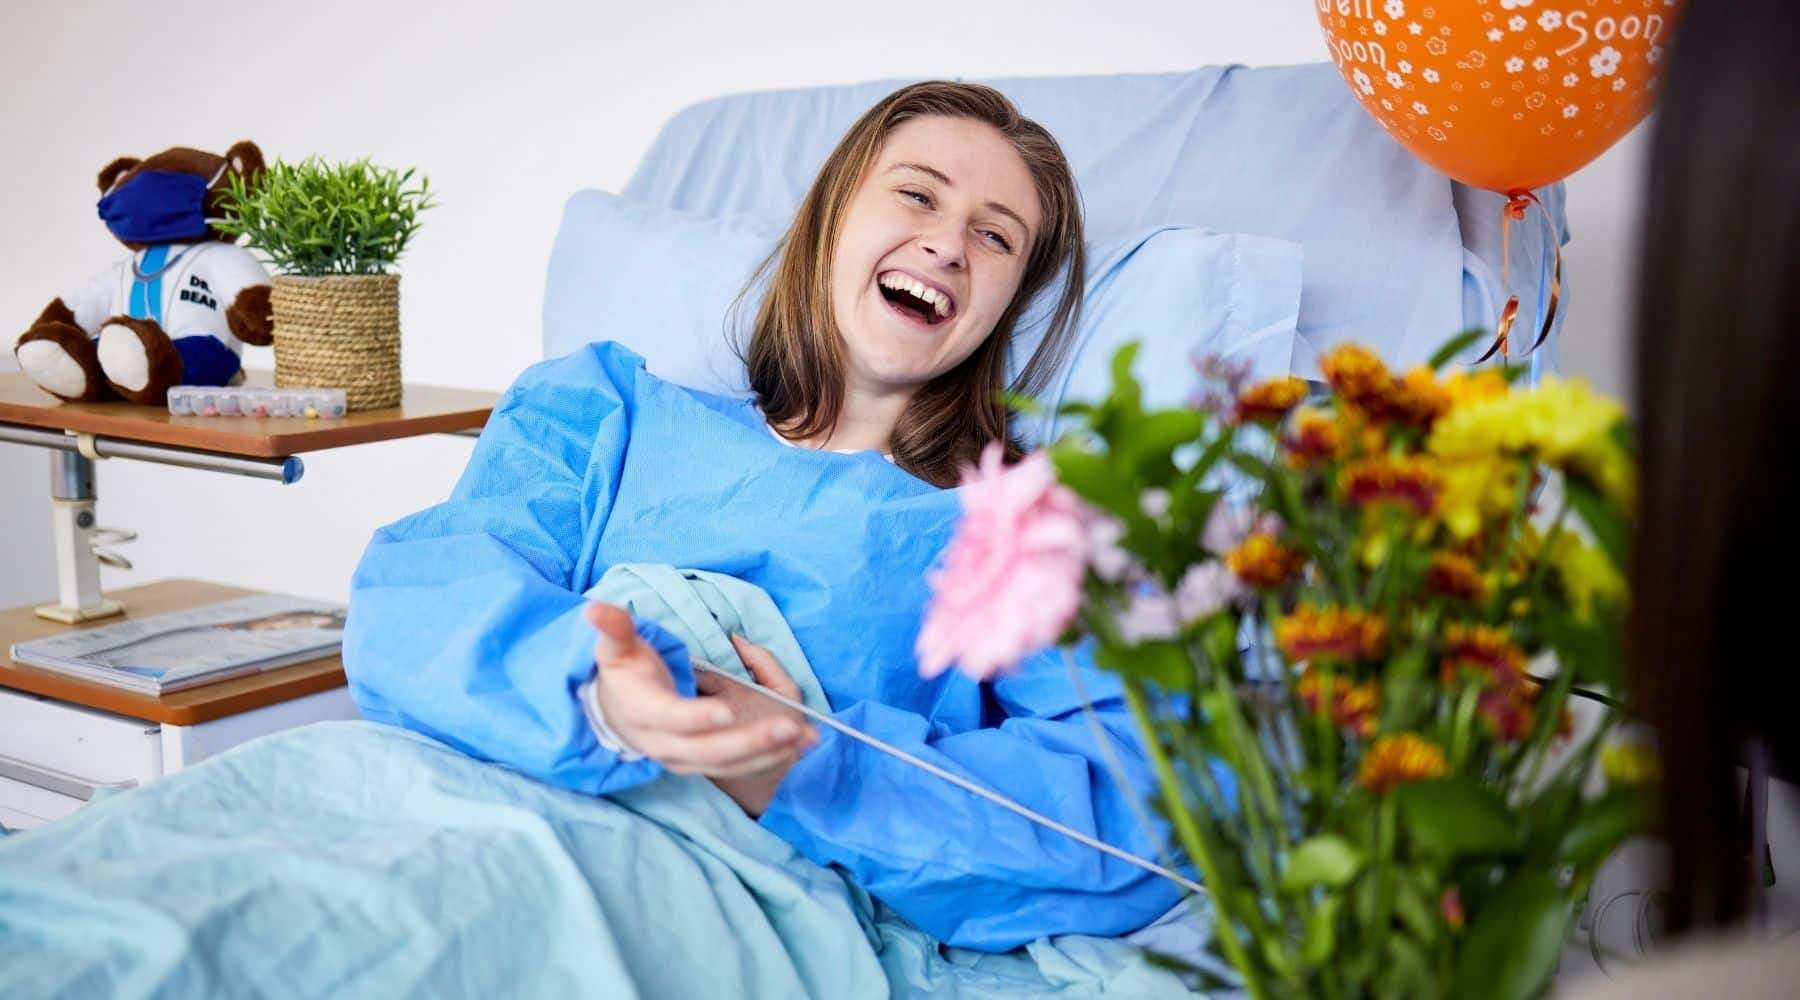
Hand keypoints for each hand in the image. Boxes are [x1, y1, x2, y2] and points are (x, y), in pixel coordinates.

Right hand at [584, 604, 816, 799]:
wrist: (615, 715)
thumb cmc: (625, 674)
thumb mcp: (617, 649)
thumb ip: (614, 629)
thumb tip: (595, 608)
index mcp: (644, 712)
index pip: (671, 719)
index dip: (697, 718)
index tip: (726, 711)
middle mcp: (664, 744)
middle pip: (707, 749)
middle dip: (748, 741)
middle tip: (787, 726)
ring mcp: (683, 760)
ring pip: (727, 764)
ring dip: (767, 753)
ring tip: (802, 737)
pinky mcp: (701, 765)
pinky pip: (736, 769)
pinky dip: (769, 760)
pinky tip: (798, 747)